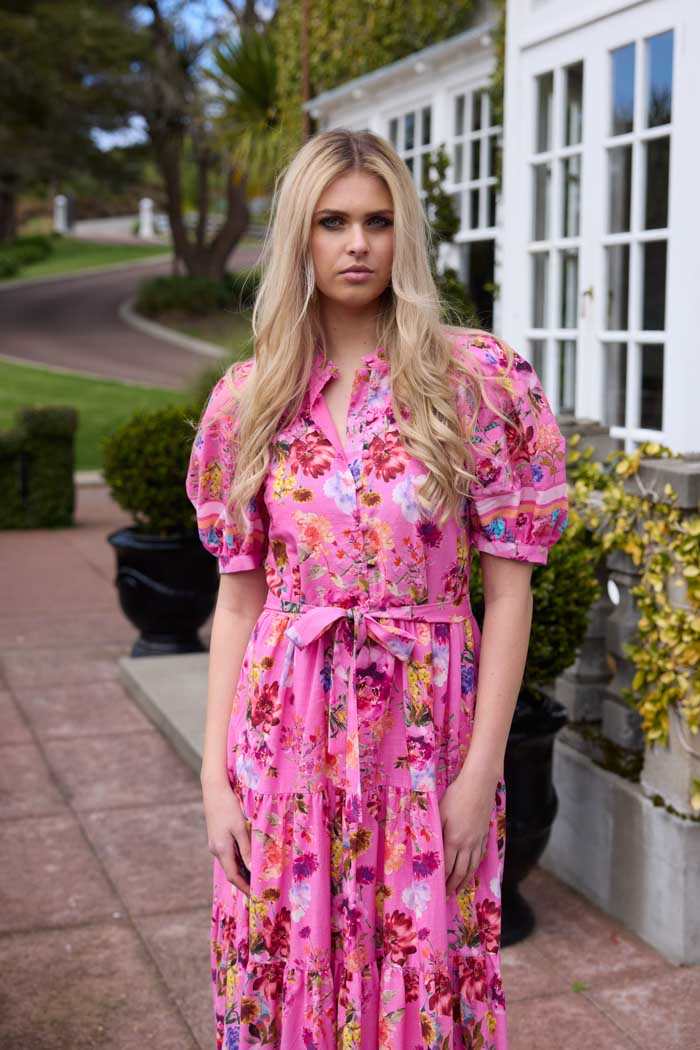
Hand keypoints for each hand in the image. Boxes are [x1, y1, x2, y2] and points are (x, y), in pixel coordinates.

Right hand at [202, 779, 251, 896]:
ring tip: (257, 876)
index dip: (244, 887)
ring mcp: (215, 842)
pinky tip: (248, 858)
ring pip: (230, 862)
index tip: (255, 896)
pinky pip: (229, 853)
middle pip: (231, 871)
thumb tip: (252, 870)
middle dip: (244, 881)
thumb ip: (247, 849)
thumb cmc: (228, 806)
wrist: (214, 788)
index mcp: (221, 849)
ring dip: (242, 870)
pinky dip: (239, 859)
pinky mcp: (217, 836)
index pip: (233, 876)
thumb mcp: (241, 828)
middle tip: (259, 888)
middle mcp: (216, 849)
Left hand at [439, 769, 496, 895]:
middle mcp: (468, 844)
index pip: (448, 867)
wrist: (479, 785)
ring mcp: (478, 840)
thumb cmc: (456, 796)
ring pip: (472, 866)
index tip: (438, 890)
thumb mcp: (441, 813)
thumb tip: (429, 847)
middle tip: (447, 896)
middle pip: (461, 871)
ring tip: (460, 889)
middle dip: (453, 885)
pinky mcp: (485, 835)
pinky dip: (476, 867)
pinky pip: (480, 856)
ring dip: (466, 880)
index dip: (443, 881)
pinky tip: (472, 870)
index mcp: (454, 840)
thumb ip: (435, 832)